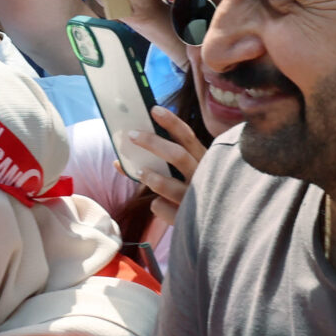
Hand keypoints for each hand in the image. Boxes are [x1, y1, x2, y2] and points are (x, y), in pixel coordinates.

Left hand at [135, 107, 207, 225]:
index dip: (172, 122)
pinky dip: (157, 206)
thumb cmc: (189, 192)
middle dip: (153, 143)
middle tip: (131, 134)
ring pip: (170, 186)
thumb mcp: (181, 175)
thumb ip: (160, 163)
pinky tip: (156, 204)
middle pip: (178, 155)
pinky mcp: (186, 219)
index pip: (188, 137)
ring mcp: (196, 200)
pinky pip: (163, 209)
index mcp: (203, 161)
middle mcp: (203, 178)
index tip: (154, 109)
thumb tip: (122, 153)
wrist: (213, 226)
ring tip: (140, 172)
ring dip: (152, 178)